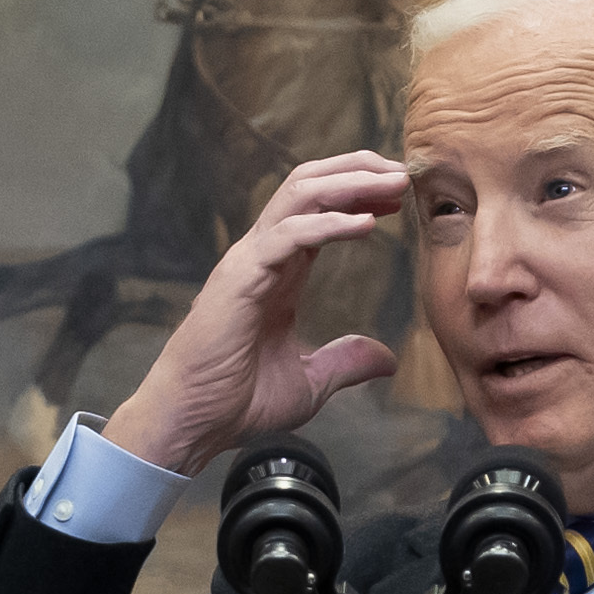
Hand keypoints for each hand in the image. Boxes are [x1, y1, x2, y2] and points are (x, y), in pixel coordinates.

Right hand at [99, 152, 410, 476]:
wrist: (193, 423)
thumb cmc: (236, 402)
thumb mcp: (310, 382)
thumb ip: (346, 362)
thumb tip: (387, 359)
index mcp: (278, 273)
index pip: (318, 212)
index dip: (358, 195)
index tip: (396, 196)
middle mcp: (263, 257)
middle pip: (309, 187)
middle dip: (357, 170)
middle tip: (401, 173)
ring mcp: (249, 263)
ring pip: (298, 195)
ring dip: (349, 182)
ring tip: (391, 182)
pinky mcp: (241, 278)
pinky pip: (288, 235)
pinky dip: (329, 223)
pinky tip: (366, 223)